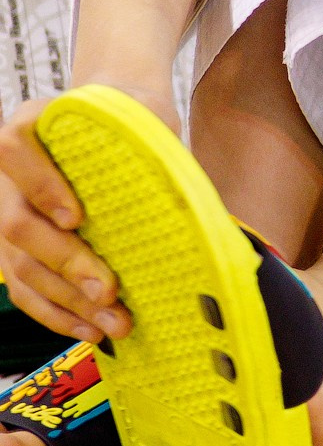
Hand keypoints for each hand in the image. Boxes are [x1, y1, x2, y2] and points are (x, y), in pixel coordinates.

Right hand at [0, 110, 124, 340]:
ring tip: (112, 324)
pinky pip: (24, 290)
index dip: (41, 186)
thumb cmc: (131, 116)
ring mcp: (6, 214)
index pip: (14, 150)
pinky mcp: (13, 251)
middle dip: (66, 264)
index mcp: (30, 125)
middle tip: (108, 291)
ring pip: (21, 267)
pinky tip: (89, 330)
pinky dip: (56, 315)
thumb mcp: (140, 115)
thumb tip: (182, 207)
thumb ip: (145, 146)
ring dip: (67, 303)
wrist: (115, 118)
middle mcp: (7, 174)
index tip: (76, 217)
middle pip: (19, 224)